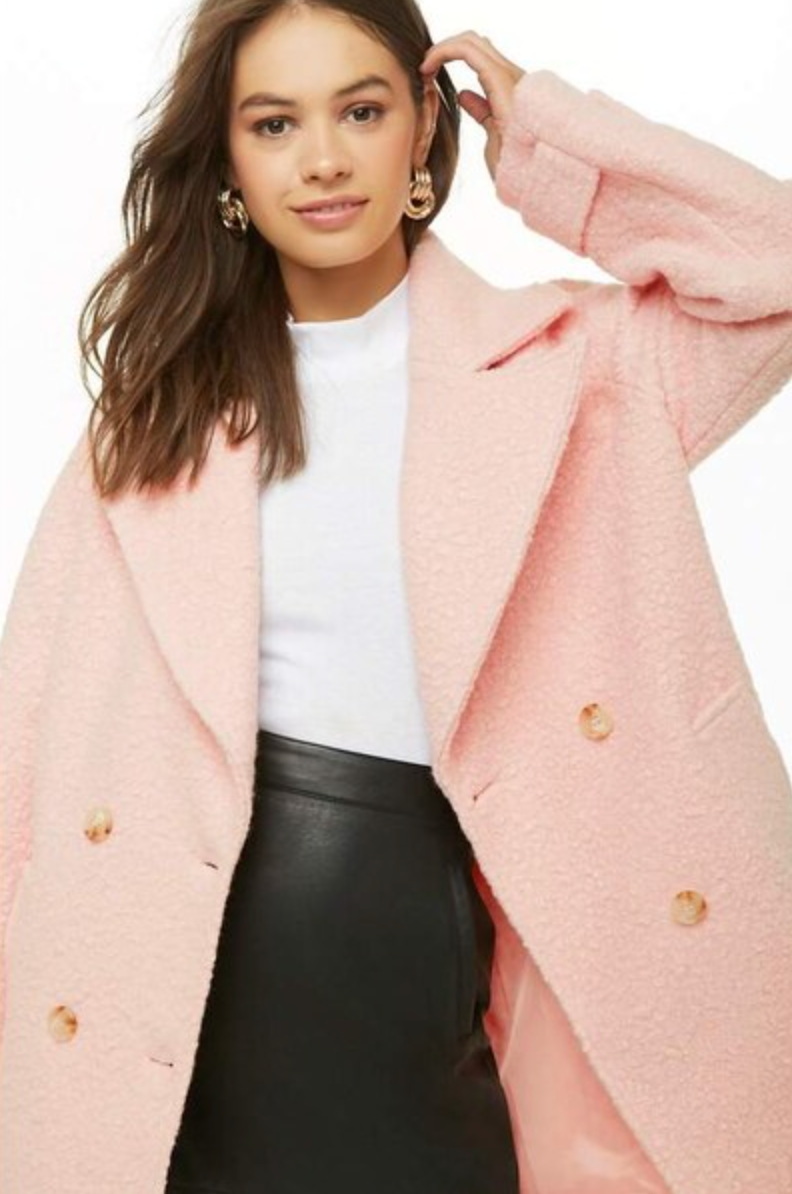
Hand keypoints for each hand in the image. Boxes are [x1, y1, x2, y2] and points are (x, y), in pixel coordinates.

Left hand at [419, 31, 525, 181]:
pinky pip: (467, 50)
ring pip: (471, 41)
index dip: (454, 56)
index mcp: (512, 89)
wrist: (527, 177)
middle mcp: (514, 77)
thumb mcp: (492, 134)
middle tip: (423, 68)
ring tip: (423, 67)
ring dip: (442, 49)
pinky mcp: (499, 79)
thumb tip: (464, 95)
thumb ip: (481, 110)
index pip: (481, 57)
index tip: (428, 75)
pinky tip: (427, 68)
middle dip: (445, 49)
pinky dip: (444, 52)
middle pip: (476, 44)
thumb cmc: (514, 166)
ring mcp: (510, 76)